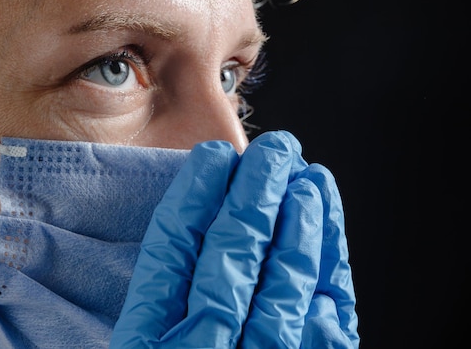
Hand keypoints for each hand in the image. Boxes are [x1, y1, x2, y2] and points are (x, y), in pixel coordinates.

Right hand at [110, 131, 358, 347]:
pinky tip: (328, 235)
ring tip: (306, 176)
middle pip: (232, 261)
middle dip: (255, 196)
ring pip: (282, 286)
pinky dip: (329, 273)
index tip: (210, 158)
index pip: (171, 259)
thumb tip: (177, 235)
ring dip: (298, 225)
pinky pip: (325, 327)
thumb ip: (149, 306)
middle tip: (273, 150)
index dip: (193, 201)